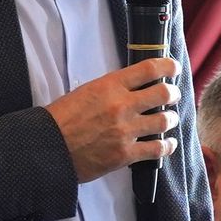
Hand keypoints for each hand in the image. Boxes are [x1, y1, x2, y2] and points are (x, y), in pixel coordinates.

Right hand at [47, 57, 180, 182]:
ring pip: (165, 120)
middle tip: (172, 95)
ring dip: (170, 119)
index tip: (173, 68)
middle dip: (173, 93)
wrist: (47, 148)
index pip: (148, 69)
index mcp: (109, 86)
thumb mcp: (84, 92)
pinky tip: (168, 143)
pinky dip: (167, 146)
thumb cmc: (60, 120)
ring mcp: (126, 131)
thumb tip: (132, 88)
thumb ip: (110, 89)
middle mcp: (121, 106)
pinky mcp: (126, 154)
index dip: (167, 66)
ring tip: (168, 119)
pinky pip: (158, 149)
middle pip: (164, 93)